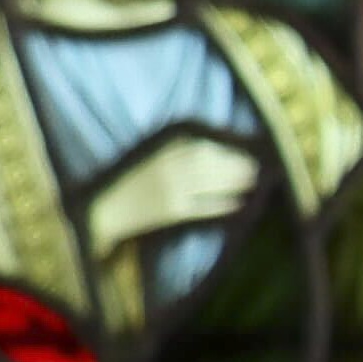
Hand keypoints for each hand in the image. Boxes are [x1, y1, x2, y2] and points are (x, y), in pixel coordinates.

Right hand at [80, 134, 264, 258]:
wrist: (107, 209)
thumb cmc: (134, 183)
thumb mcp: (153, 159)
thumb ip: (178, 151)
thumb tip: (214, 148)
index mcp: (162, 154)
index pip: (201, 148)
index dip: (226, 151)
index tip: (244, 153)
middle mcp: (168, 170)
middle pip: (209, 165)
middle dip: (235, 166)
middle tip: (255, 169)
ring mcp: (170, 191)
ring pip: (209, 184)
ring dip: (233, 183)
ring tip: (251, 182)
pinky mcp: (170, 212)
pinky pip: (201, 208)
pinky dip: (221, 205)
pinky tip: (237, 204)